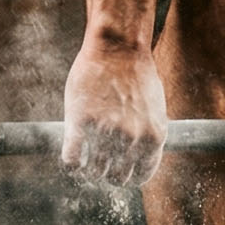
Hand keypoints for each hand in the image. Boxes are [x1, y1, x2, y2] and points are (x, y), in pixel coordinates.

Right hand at [61, 41, 169, 186]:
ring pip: (93, 172)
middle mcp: (133, 138)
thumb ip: (148, 135)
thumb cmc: (136, 74)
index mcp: (154, 136)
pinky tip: (72, 155)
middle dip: (107, 174)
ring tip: (86, 158)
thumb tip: (140, 158)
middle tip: (99, 163)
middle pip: (116, 178)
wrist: (119, 46)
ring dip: (88, 169)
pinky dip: (71, 163)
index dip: (128, 176)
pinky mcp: (81, 120)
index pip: (141, 176)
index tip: (118, 170)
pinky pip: (72, 159)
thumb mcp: (153, 109)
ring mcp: (106, 130)